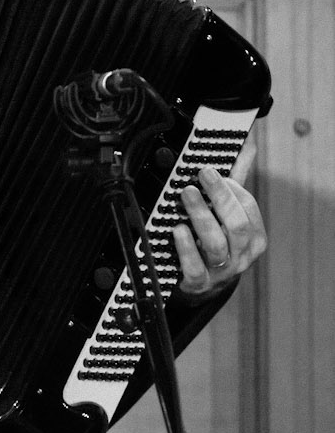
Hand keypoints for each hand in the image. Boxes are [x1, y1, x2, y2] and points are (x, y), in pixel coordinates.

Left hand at [172, 136, 265, 299]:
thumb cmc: (217, 243)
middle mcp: (241, 256)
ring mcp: (221, 271)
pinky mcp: (198, 283)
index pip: (249, 209)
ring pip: (216, 244)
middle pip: (237, 225)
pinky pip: (194, 267)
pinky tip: (178, 229)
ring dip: (201, 216)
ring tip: (186, 194)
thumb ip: (236, 182)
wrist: (202, 286)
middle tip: (202, 176)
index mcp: (254, 238)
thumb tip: (247, 146)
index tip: (213, 172)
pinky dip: (185, 247)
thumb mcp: (229, 215)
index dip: (232, 189)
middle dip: (220, 198)